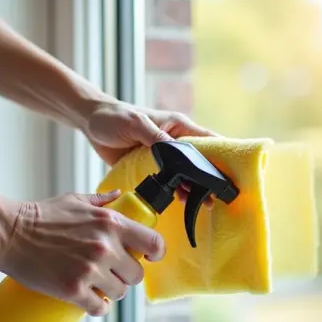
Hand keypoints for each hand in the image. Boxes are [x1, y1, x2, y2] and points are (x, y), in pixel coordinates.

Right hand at [0, 190, 164, 315]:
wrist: (7, 232)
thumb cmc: (40, 215)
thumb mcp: (75, 200)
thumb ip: (100, 200)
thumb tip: (120, 195)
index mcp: (111, 223)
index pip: (153, 243)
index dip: (155, 253)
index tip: (148, 257)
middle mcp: (106, 246)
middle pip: (136, 274)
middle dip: (126, 276)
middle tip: (112, 275)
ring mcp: (90, 270)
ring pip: (118, 293)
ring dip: (112, 294)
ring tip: (100, 289)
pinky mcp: (73, 290)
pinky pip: (99, 308)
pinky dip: (98, 309)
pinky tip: (94, 305)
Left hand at [82, 100, 218, 204]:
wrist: (91, 123)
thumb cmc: (113, 116)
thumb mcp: (134, 124)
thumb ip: (154, 136)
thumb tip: (173, 151)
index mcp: (177, 125)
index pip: (207, 139)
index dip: (221, 154)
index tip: (230, 171)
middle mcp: (174, 140)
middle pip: (198, 161)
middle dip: (208, 178)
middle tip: (215, 197)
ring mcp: (163, 154)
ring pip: (185, 173)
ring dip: (192, 188)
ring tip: (201, 204)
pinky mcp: (150, 166)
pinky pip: (167, 180)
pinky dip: (174, 190)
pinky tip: (179, 201)